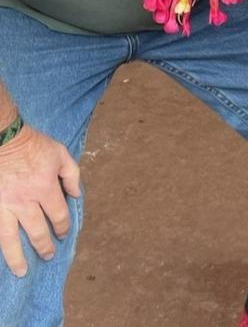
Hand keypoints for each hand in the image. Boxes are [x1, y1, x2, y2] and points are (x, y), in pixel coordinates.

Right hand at [0, 125, 80, 276]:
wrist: (5, 139)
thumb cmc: (34, 145)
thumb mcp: (61, 154)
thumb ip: (72, 175)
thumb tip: (76, 195)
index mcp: (45, 188)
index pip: (58, 215)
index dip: (62, 227)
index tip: (63, 233)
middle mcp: (25, 201)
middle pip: (37, 231)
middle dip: (44, 246)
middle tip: (48, 255)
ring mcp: (5, 205)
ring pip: (10, 238)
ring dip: (17, 257)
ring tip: (22, 271)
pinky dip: (0, 243)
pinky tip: (3, 253)